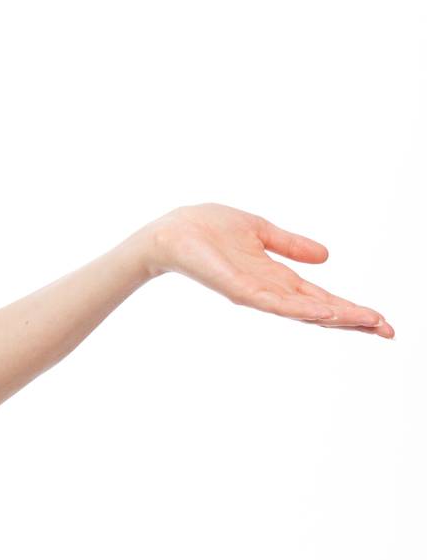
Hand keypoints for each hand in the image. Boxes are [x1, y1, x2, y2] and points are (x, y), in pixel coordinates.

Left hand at [147, 203, 393, 337]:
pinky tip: (326, 312)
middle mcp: (269, 290)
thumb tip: (327, 256)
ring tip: (369, 322)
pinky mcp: (239, 290)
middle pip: (318, 311)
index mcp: (276, 277)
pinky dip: (301, 309)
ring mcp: (255, 293)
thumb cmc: (206, 228)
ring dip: (336, 317)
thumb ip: (291, 245)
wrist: (170, 231)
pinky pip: (275, 303)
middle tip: (389, 331)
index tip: (381, 320)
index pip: (320, 297)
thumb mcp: (259, 230)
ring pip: (303, 311)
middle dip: (353, 321)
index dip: (350, 308)